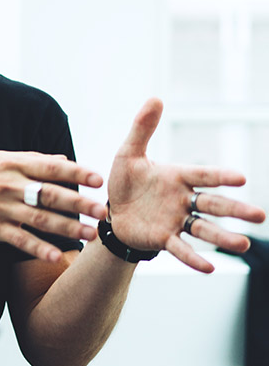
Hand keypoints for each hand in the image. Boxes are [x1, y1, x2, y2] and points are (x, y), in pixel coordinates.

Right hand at [0, 150, 105, 261]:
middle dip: (79, 203)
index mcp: (13, 164)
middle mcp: (9, 185)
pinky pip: (19, 239)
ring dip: (67, 227)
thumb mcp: (0, 160)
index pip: (51, 167)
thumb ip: (32, 161)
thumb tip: (63, 159)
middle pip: (50, 194)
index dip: (76, 172)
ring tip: (90, 234)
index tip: (99, 179)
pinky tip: (55, 256)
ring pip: (39, 218)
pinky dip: (38, 248)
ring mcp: (1, 208)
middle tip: (103, 211)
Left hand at [107, 98, 265, 272]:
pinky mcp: (163, 238)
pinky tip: (210, 268)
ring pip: (203, 228)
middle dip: (235, 210)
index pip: (203, 175)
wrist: (111, 210)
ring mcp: (175, 220)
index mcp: (177, 176)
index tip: (241, 178)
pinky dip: (194, 258)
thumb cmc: (126, 180)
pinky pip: (181, 248)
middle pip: (212, 204)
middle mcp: (182, 199)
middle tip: (260, 215)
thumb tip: (155, 97)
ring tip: (244, 245)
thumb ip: (142, 128)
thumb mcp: (129, 153)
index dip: (220, 177)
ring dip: (223, 236)